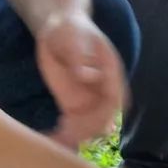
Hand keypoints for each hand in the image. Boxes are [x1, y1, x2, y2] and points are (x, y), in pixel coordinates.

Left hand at [35, 11, 125, 147]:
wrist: (59, 30)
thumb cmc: (70, 28)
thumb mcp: (73, 37)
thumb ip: (79, 57)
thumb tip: (86, 76)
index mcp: (110, 73)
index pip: (115, 99)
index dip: (107, 115)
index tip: (94, 124)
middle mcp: (102, 90)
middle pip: (103, 118)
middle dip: (89, 130)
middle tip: (68, 134)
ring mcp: (89, 100)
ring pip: (89, 127)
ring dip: (77, 137)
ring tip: (57, 139)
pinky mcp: (73, 105)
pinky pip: (73, 126)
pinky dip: (65, 136)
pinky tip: (51, 138)